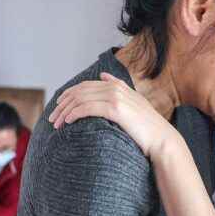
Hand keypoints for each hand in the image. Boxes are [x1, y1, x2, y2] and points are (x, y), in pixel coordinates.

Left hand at [48, 73, 179, 156]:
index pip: (85, 85)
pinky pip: (88, 108)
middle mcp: (116, 88)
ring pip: (81, 99)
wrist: (162, 139)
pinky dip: (74, 114)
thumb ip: (120, 87)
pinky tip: (68, 121)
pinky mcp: (116, 109)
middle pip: (80, 91)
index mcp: (118, 86)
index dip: (69, 95)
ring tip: (56, 123)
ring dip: (65, 111)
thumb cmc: (148, 128)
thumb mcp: (134, 103)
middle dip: (63, 104)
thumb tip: (104, 75)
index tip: (59, 107)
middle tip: (52, 118)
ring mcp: (116, 97)